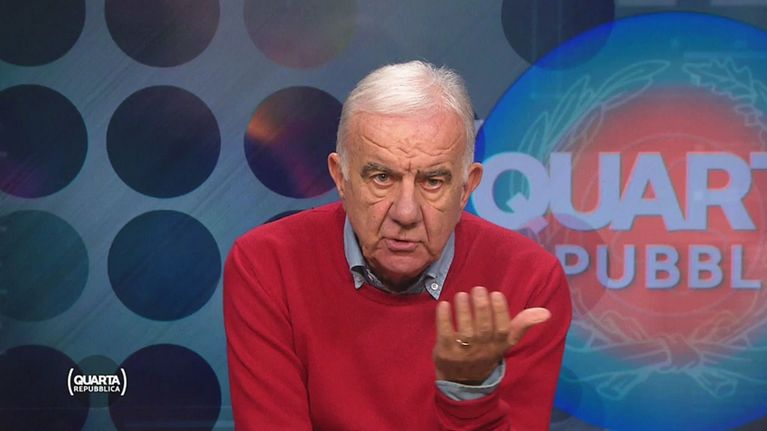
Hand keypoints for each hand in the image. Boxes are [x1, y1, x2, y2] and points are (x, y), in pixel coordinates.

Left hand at [433, 286, 550, 383]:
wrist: (464, 380)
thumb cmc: (486, 352)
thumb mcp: (506, 342)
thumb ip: (523, 325)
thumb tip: (546, 312)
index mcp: (499, 345)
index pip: (503, 328)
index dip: (500, 310)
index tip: (495, 294)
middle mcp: (483, 349)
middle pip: (484, 328)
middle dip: (481, 306)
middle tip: (478, 289)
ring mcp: (464, 352)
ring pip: (466, 331)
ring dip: (463, 310)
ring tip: (462, 295)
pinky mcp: (446, 352)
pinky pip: (445, 334)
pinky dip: (444, 319)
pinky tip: (444, 305)